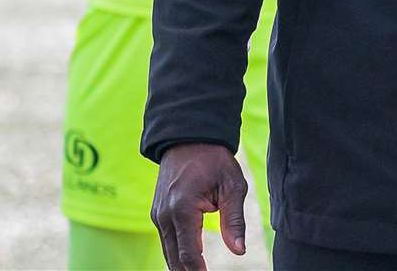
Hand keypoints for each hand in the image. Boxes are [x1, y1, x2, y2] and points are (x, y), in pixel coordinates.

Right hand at [151, 142, 248, 270]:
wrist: (189, 138)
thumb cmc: (215, 160)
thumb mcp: (233, 186)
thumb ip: (234, 220)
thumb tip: (239, 251)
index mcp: (183, 209)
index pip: (189, 253)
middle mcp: (164, 215)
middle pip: (174, 259)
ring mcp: (157, 215)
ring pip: (167, 252)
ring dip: (181, 267)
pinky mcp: (157, 213)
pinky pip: (166, 240)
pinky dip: (176, 254)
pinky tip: (189, 265)